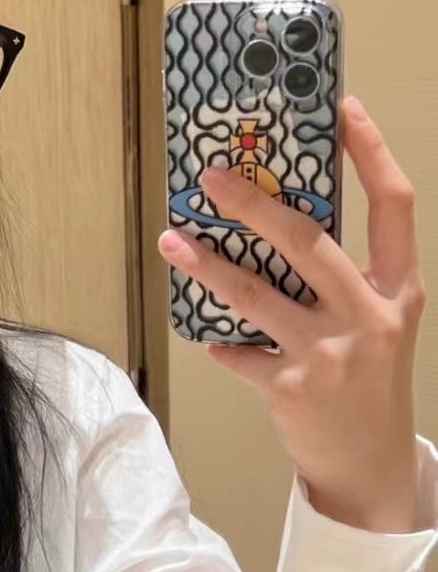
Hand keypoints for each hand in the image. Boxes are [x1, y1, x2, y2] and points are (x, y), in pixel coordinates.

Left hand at [157, 96, 427, 531]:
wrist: (369, 463)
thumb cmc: (367, 380)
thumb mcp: (378, 321)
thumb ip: (343, 277)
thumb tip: (276, 221)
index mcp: (399, 288)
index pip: (393, 205)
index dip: (370, 152)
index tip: (341, 107)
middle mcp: (371, 315)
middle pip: (307, 240)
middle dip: (253, 203)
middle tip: (212, 177)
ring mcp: (331, 352)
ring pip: (256, 294)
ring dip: (207, 264)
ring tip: (172, 240)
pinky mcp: (293, 387)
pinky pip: (238, 352)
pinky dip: (220, 342)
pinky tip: (209, 336)